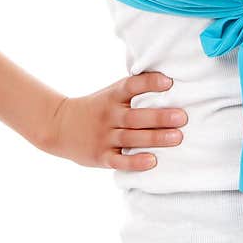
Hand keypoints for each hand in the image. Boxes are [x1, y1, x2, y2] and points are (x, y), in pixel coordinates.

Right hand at [41, 72, 186, 170]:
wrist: (59, 126)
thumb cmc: (96, 108)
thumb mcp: (110, 94)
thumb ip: (133, 91)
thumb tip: (169, 80)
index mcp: (112, 96)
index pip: (131, 86)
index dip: (149, 83)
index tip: (168, 82)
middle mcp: (108, 115)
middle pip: (135, 116)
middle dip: (160, 116)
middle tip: (183, 117)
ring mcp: (103, 137)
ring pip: (131, 138)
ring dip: (155, 138)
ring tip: (177, 137)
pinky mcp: (100, 156)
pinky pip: (119, 160)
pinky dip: (135, 161)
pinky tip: (152, 161)